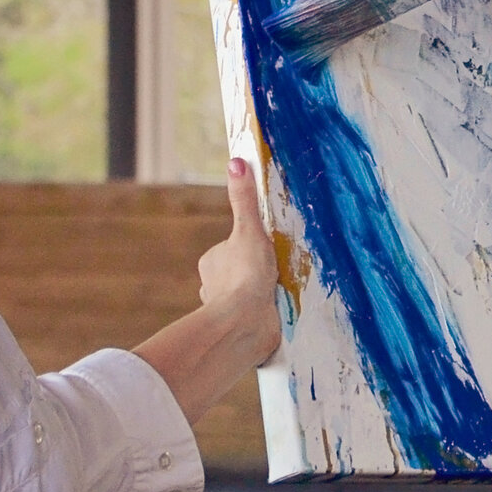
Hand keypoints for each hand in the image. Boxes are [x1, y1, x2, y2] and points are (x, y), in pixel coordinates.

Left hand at [200, 158, 281, 366]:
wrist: (245, 326)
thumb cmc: (245, 277)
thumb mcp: (249, 231)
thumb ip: (244, 200)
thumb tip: (236, 163)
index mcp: (211, 262)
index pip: (234, 248)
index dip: (253, 247)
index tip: (269, 252)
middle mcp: (214, 285)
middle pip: (241, 271)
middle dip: (257, 272)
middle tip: (278, 271)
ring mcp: (226, 309)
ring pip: (247, 296)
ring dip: (262, 295)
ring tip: (280, 293)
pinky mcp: (240, 329)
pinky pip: (255, 317)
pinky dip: (266, 314)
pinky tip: (278, 312)